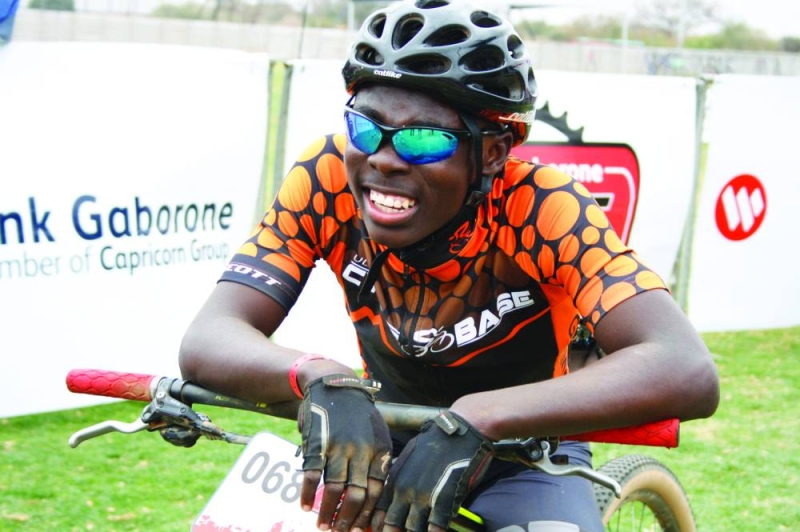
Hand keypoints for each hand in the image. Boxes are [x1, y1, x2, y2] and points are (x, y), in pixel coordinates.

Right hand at [298, 374, 391, 530]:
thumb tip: (374, 496)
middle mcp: (361, 451)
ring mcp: (339, 447)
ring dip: (327, 512)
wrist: (335, 384)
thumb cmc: (358, 414)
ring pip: (334, 490)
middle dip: (348, 519)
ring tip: (322, 525)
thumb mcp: (377, 433)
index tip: (361, 528)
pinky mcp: (318, 444)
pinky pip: (312, 475)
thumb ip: (377, 460)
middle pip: (356, 495)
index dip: (367, 513)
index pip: (376, 491)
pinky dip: (308, 494)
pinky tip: (304, 506)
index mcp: (379, 450)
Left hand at [372, 412, 493, 531]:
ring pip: (412, 529)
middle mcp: (405, 490)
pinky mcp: (444, 499)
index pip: (378, 512)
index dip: (378, 526)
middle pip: (392, 525)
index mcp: (394, 479)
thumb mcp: (409, 456)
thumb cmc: (436, 442)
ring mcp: (424, 496)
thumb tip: (394, 492)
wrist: (460, 431)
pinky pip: (436, 526)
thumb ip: (399, 477)